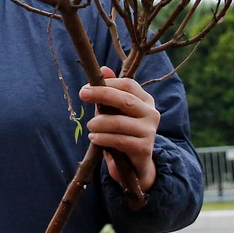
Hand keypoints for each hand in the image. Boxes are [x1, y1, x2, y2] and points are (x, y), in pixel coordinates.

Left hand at [81, 66, 158, 199]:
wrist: (136, 164)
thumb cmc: (122, 131)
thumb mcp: (115, 111)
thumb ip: (110, 92)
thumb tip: (103, 68)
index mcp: (145, 100)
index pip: (129, 85)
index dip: (108, 84)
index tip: (87, 87)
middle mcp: (151, 113)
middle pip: (126, 100)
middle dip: (102, 95)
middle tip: (82, 94)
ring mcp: (149, 131)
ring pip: (121, 122)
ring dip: (100, 122)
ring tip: (90, 126)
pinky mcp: (144, 148)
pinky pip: (120, 140)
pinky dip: (104, 138)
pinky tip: (94, 138)